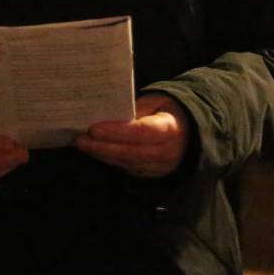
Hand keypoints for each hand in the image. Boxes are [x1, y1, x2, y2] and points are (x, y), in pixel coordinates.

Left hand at [75, 93, 190, 179]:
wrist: (192, 131)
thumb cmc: (170, 110)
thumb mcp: (157, 100)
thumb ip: (136, 108)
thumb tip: (110, 114)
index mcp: (170, 128)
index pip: (141, 132)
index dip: (117, 132)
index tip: (93, 128)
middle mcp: (167, 151)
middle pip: (130, 152)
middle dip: (103, 147)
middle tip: (81, 140)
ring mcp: (161, 166)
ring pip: (128, 163)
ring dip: (104, 155)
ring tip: (84, 145)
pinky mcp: (154, 173)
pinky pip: (130, 168)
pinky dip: (112, 160)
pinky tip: (97, 152)